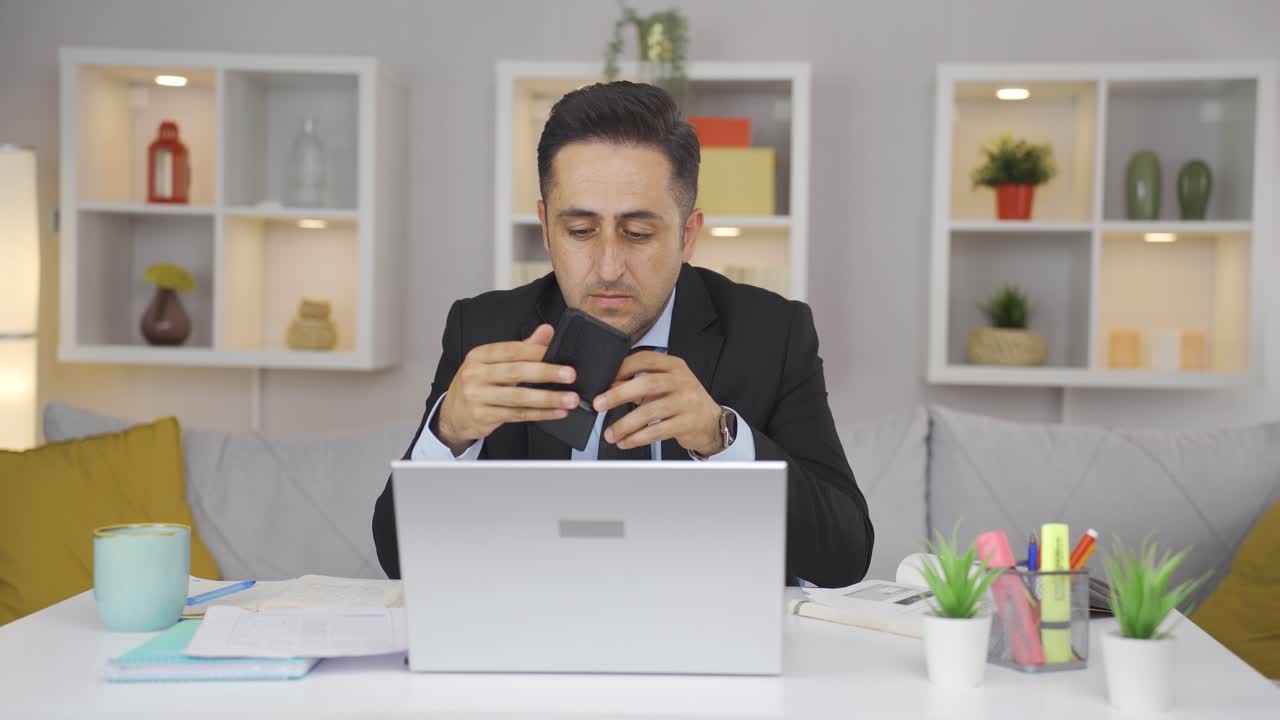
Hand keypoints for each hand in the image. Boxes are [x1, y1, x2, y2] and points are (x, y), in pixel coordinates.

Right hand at [435, 324, 578, 453]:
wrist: (453, 414)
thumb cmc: (477, 384)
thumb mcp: (492, 363)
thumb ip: (522, 348)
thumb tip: (547, 330)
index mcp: (479, 355)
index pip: (511, 350)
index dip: (537, 351)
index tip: (559, 354)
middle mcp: (475, 374)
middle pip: (516, 372)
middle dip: (547, 373)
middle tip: (570, 375)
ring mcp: (477, 396)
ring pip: (518, 397)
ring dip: (548, 398)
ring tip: (569, 399)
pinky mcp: (482, 416)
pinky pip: (517, 415)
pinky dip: (540, 414)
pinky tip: (556, 412)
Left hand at [592, 352, 723, 456]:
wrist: (711, 421)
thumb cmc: (682, 401)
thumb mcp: (663, 387)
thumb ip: (639, 384)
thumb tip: (609, 387)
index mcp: (673, 366)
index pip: (645, 359)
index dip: (622, 368)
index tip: (604, 380)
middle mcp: (681, 381)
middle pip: (647, 383)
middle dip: (619, 394)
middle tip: (600, 405)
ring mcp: (687, 401)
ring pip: (651, 410)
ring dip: (626, 423)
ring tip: (610, 433)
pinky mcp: (688, 423)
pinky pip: (659, 430)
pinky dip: (639, 438)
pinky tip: (627, 441)